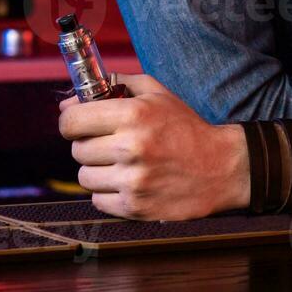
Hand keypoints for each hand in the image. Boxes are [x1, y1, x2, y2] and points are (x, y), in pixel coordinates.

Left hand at [58, 73, 249, 219]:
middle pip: (77, 150)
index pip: (72, 121)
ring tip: (120, 164)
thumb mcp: (156, 93)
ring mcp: (133, 181)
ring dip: (97, 170)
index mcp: (133, 115)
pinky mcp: (136, 207)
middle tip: (108, 143)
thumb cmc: (185, 127)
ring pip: (85, 177)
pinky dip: (107, 192)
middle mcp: (131, 148)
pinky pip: (97, 200)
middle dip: (88, 144)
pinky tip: (127, 181)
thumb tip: (70, 101)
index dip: (70, 121)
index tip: (77, 124)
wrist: (221, 168)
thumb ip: (115, 84)